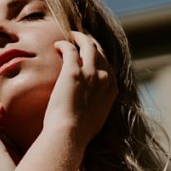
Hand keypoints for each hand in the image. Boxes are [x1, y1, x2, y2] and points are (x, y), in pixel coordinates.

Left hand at [43, 31, 116, 146]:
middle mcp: (105, 77)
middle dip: (91, 43)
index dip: (99, 55)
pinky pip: (70, 49)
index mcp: (112, 89)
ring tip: (71, 36)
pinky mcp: (73, 71)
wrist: (70, 134)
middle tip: (80, 39)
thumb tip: (92, 106)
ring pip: (88, 45)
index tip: (90, 52)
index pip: (108, 64)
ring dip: (80, 38)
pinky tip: (57, 45)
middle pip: (100, 51)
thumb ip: (98, 105)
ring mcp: (90, 72)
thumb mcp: (97, 117)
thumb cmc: (79, 132)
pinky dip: (64, 44)